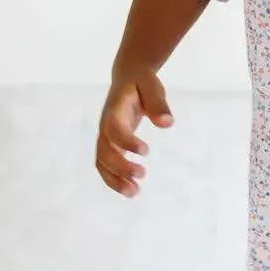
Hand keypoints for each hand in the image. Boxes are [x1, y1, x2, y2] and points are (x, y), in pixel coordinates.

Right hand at [95, 68, 173, 195]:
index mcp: (114, 109)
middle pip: (105, 150)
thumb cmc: (141, 82)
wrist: (127, 77)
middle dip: (120, 166)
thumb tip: (167, 123)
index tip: (146, 151)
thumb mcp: (152, 85)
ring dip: (115, 179)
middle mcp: (105, 125)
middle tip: (143, 174)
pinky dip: (115, 180)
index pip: (114, 129)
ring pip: (102, 162)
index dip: (126, 142)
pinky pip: (106, 165)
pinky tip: (132, 189)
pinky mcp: (110, 144)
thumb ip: (158, 103)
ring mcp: (105, 136)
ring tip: (134, 192)